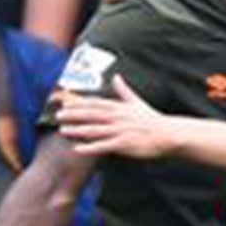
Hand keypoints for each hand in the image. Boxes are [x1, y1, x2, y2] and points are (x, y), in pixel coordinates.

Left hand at [56, 77, 179, 160]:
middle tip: (57, 116)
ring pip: (94, 129)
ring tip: (62, 131)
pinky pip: (104, 146)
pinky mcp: (125, 144)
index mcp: (119, 107)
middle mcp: (117, 117)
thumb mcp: (137, 102)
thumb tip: (117, 76)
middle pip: (91, 115)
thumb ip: (124, 90)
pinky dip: (90, 147)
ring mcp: (121, 130)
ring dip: (77, 130)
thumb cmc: (153, 120)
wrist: (169, 134)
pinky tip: (78, 149)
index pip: (94, 103)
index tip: (64, 104)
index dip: (78, 103)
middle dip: (73, 115)